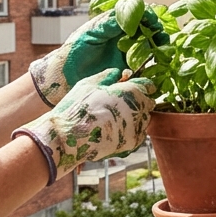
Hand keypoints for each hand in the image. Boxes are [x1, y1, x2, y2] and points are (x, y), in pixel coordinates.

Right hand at [15, 68, 158, 184]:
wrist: (67, 138)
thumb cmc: (76, 108)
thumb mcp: (88, 84)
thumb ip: (107, 76)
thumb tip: (117, 73)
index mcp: (131, 91)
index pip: (148, 85)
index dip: (139, 85)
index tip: (130, 88)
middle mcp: (139, 109)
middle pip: (148, 102)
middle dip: (137, 101)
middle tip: (118, 104)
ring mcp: (137, 127)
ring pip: (144, 119)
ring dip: (134, 117)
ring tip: (112, 119)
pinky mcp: (133, 143)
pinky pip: (139, 134)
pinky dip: (131, 132)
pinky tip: (114, 130)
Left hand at [28, 10, 167, 105]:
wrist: (65, 77)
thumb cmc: (73, 52)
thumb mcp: (90, 34)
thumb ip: (109, 25)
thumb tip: (129, 15)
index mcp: (113, 23)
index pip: (135, 13)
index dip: (146, 14)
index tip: (151, 21)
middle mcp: (122, 34)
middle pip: (147, 27)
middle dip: (156, 29)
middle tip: (161, 36)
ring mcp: (127, 50)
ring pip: (150, 43)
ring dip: (159, 44)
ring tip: (162, 48)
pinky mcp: (129, 66)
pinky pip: (146, 61)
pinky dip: (155, 60)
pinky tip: (158, 61)